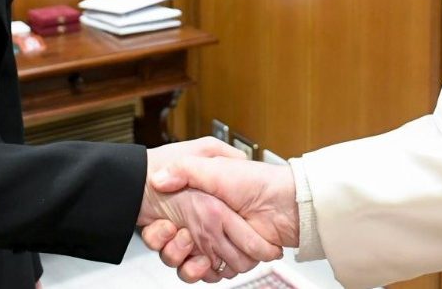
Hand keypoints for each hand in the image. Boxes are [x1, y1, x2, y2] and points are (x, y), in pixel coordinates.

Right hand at [140, 139, 282, 281]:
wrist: (284, 203)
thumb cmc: (254, 181)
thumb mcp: (215, 166)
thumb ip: (185, 169)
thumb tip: (158, 179)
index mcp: (199, 204)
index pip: (165, 225)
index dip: (158, 231)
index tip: (164, 226)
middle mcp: (205, 226)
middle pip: (172, 248)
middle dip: (170, 247)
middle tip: (179, 234)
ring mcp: (217, 245)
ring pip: (186, 265)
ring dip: (184, 261)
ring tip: (191, 246)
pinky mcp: (230, 261)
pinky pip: (208, 275)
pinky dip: (202, 272)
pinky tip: (204, 262)